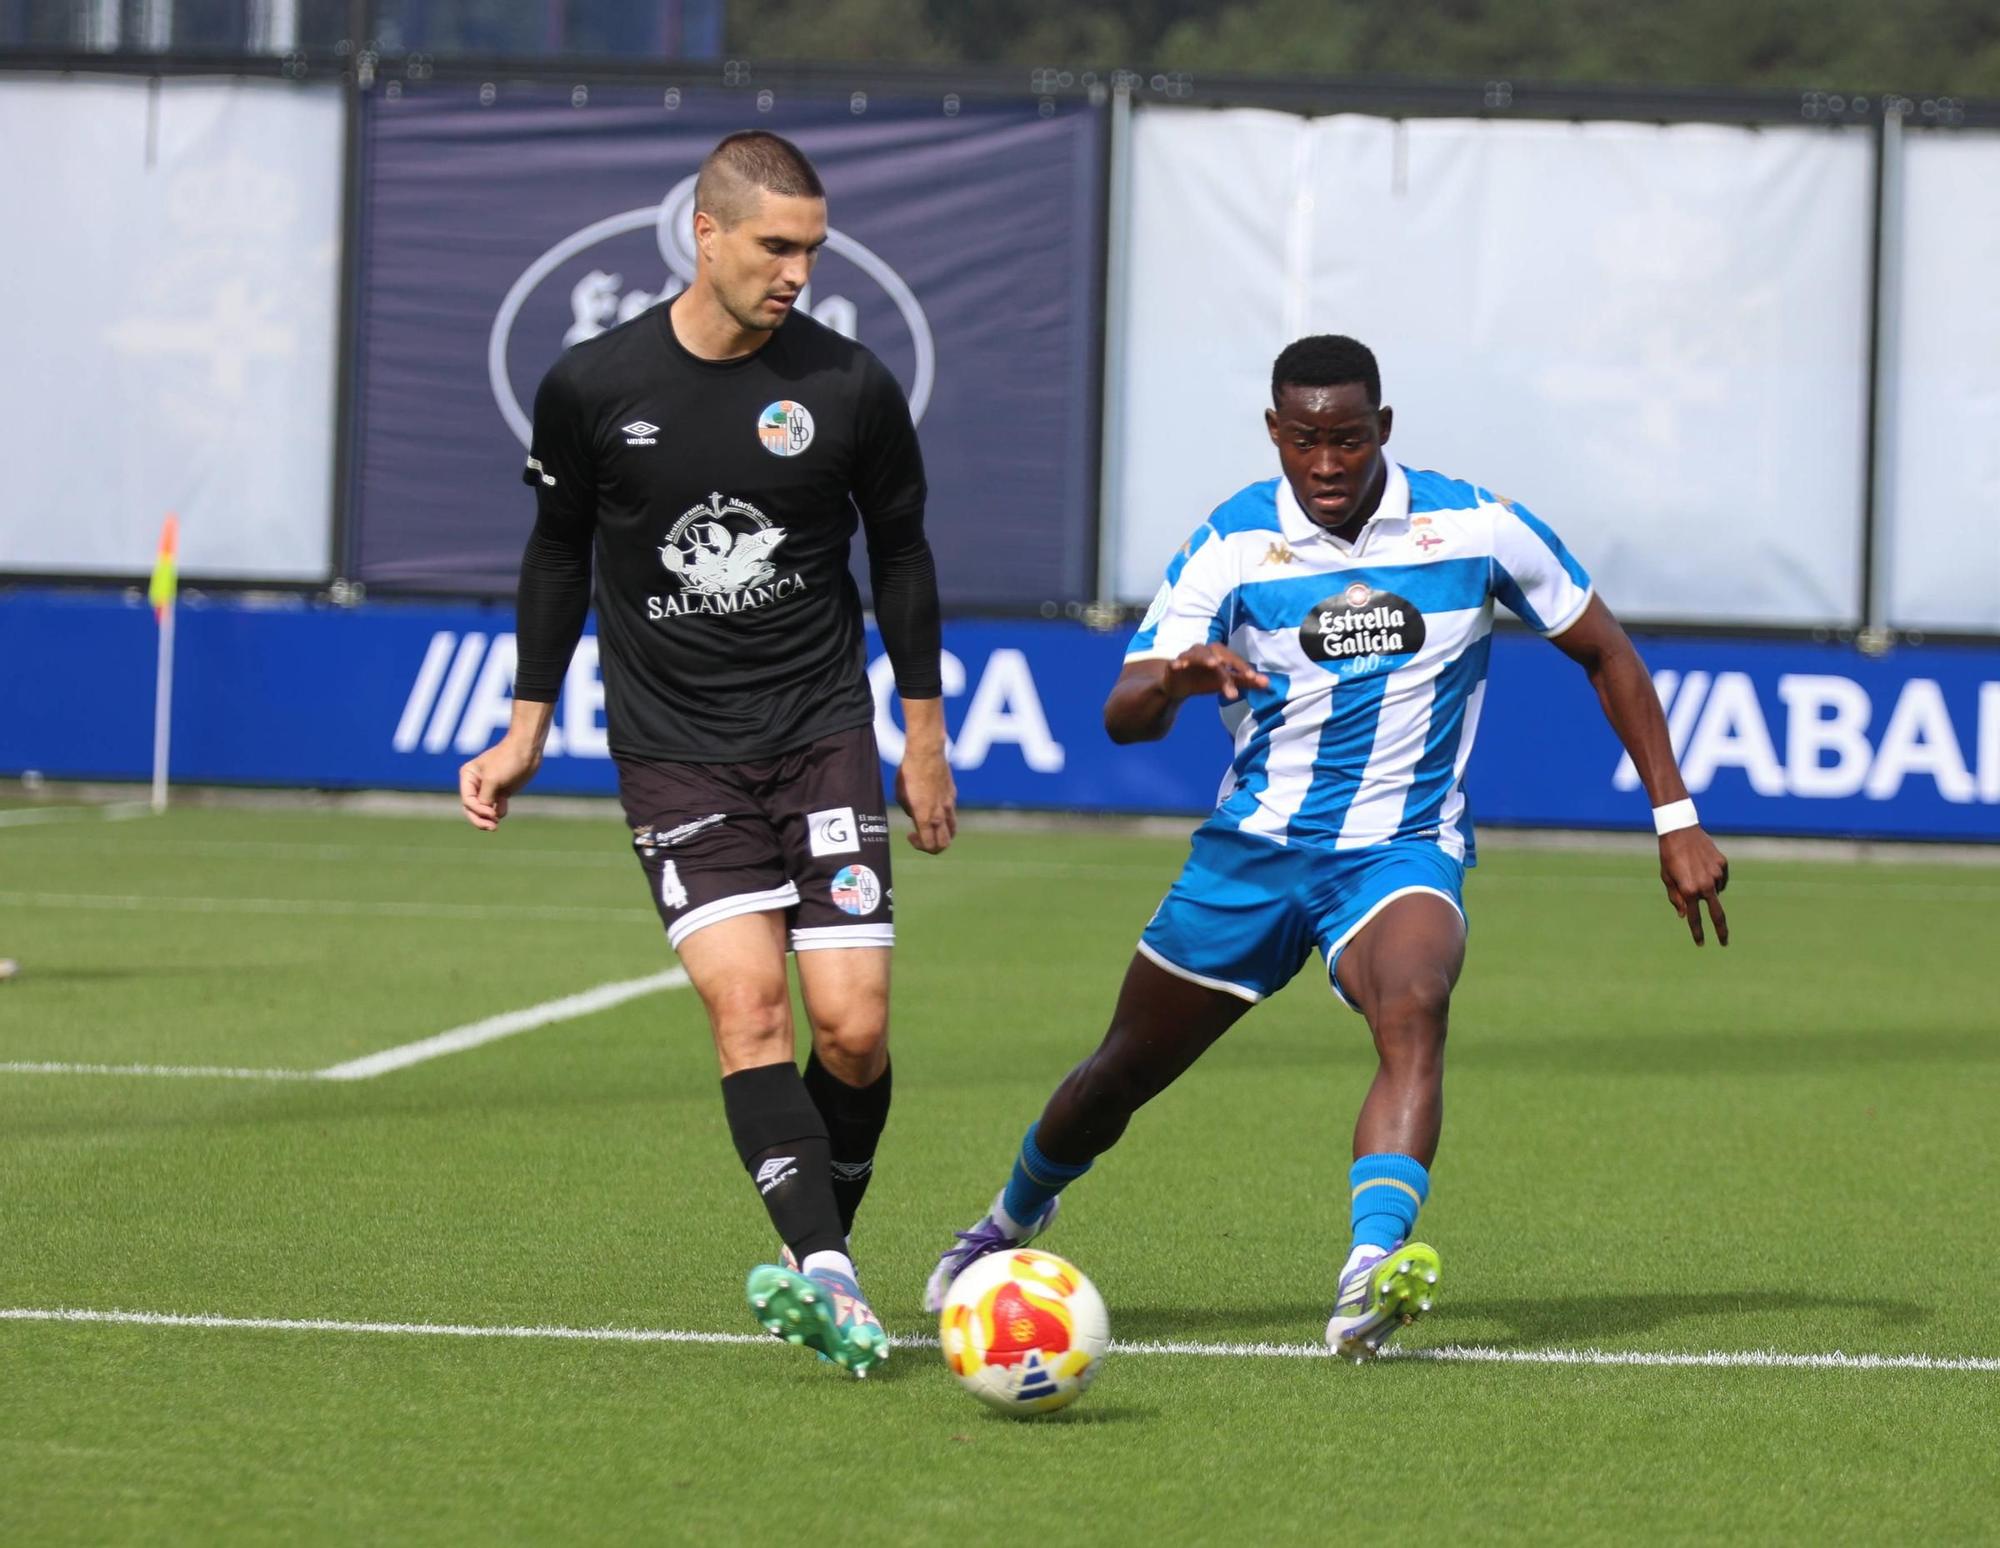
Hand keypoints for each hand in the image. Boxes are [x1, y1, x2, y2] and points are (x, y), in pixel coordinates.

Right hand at [458, 737, 541, 830]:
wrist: (528, 750)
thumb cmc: (508, 760)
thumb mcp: (493, 780)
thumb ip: (485, 798)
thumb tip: (484, 813)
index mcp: (468, 776)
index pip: (467, 801)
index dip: (477, 811)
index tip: (492, 814)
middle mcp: (475, 783)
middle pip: (472, 808)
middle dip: (480, 819)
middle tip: (492, 828)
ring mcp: (489, 788)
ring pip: (483, 810)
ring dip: (489, 819)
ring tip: (496, 825)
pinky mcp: (501, 792)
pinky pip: (496, 807)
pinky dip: (499, 811)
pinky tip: (504, 806)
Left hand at [895, 744, 956, 854]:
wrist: (926, 753)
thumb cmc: (908, 773)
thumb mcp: (901, 796)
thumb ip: (911, 812)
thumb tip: (916, 816)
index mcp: (925, 817)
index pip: (930, 845)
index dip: (920, 846)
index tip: (911, 835)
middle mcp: (940, 814)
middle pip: (945, 844)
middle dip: (934, 847)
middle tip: (923, 839)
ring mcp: (949, 805)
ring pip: (952, 830)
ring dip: (943, 835)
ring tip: (932, 827)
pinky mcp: (952, 794)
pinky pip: (951, 812)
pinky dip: (944, 816)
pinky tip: (933, 804)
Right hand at [1165, 644, 1268, 703]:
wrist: (1179, 685)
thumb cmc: (1205, 679)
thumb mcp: (1226, 682)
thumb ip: (1245, 681)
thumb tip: (1268, 683)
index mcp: (1219, 655)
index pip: (1234, 660)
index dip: (1243, 668)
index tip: (1253, 678)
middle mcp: (1205, 652)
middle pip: (1218, 656)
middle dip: (1227, 668)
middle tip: (1235, 679)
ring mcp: (1188, 656)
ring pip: (1198, 655)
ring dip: (1206, 659)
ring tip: (1214, 665)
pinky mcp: (1173, 664)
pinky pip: (1175, 662)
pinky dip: (1178, 662)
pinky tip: (1179, 666)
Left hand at [1659, 828, 1728, 946]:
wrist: (1680, 830)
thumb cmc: (1669, 856)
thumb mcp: (1667, 878)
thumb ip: (1676, 898)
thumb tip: (1684, 915)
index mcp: (1688, 890)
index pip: (1694, 918)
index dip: (1697, 932)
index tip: (1700, 943)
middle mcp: (1705, 884)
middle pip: (1717, 914)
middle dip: (1721, 930)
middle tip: (1724, 942)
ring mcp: (1716, 874)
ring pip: (1714, 891)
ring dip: (1707, 889)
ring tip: (1693, 872)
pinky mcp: (1722, 864)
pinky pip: (1720, 878)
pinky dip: (1713, 878)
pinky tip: (1703, 866)